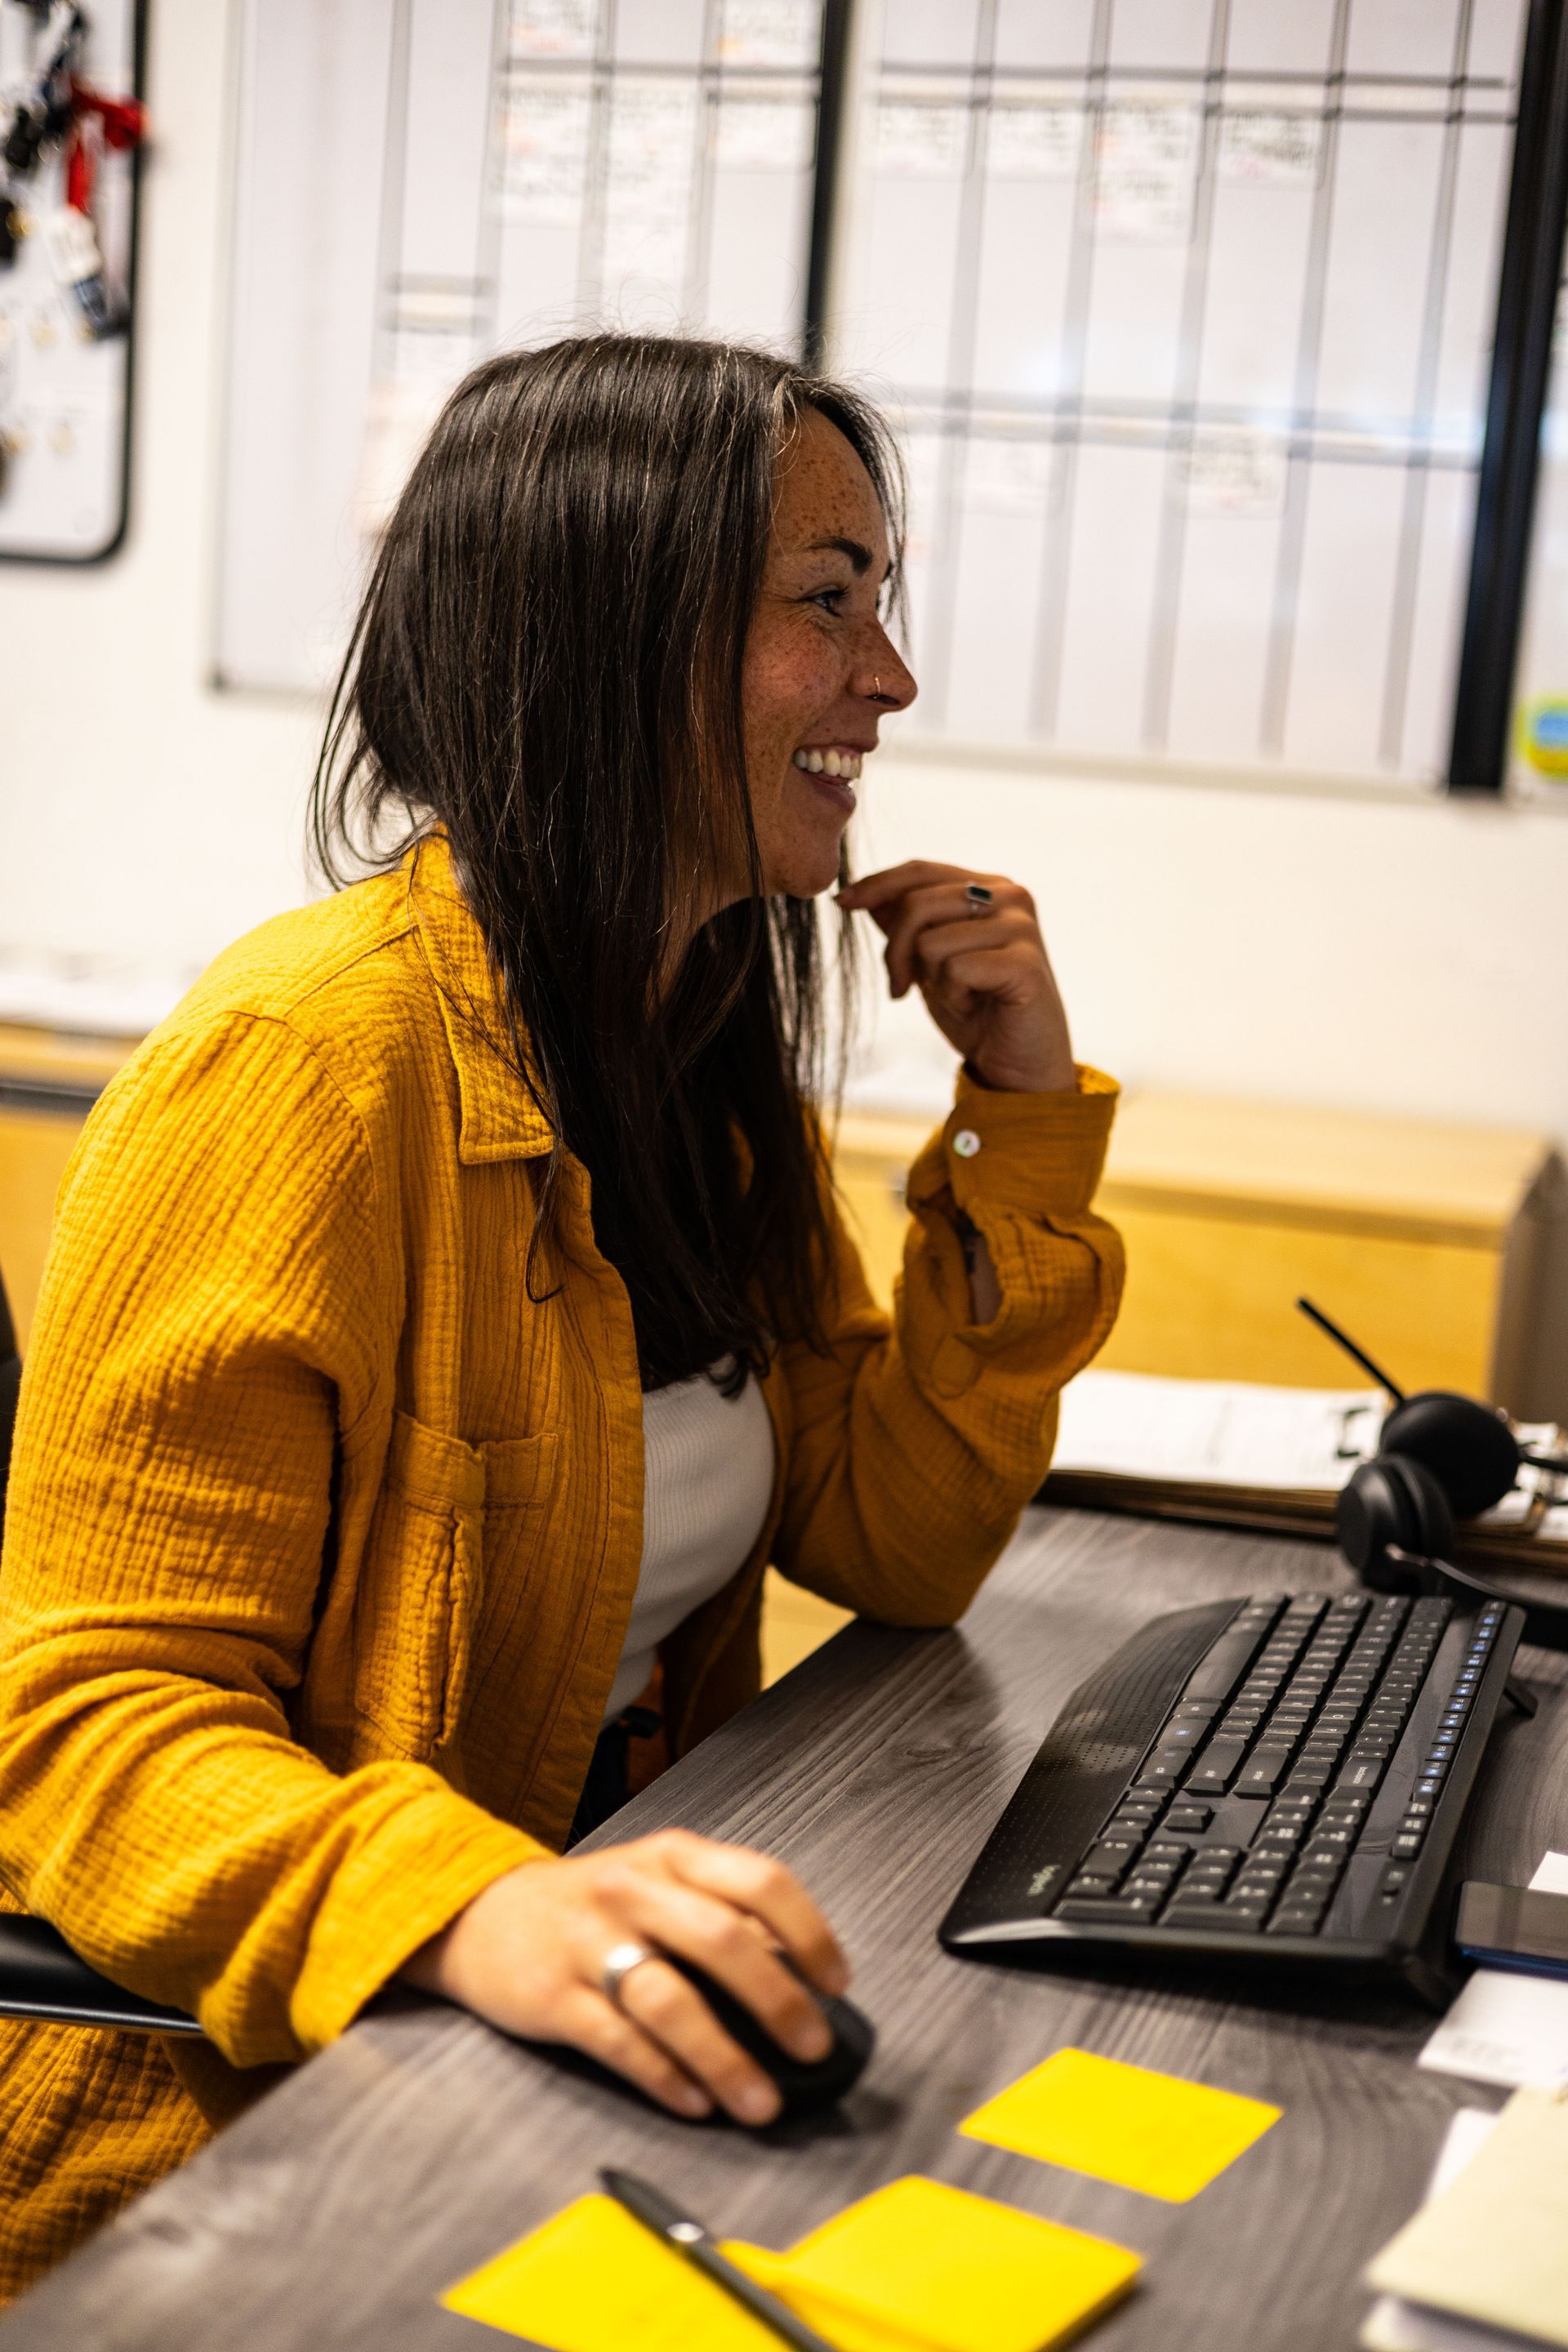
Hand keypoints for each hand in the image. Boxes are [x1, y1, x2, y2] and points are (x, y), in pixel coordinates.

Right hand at [399, 1829, 846, 2126]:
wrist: (478, 1914)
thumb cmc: (591, 1905)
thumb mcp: (658, 1884)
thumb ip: (721, 1916)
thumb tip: (798, 1976)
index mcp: (673, 1856)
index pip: (760, 1880)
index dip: (808, 1933)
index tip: (837, 1983)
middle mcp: (633, 1889)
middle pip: (721, 1939)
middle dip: (777, 2000)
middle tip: (812, 2048)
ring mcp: (589, 1941)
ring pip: (670, 1999)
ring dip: (724, 2057)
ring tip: (761, 2102)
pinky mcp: (553, 1996)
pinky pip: (619, 2042)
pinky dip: (665, 2077)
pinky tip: (696, 2103)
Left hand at [836, 861, 1075, 1092]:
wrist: (1020, 1065)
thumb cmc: (977, 1012)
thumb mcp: (930, 963)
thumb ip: (907, 926)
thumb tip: (863, 896)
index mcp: (990, 888)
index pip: (921, 871)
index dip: (877, 884)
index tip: (843, 902)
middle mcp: (1010, 897)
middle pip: (917, 903)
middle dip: (896, 952)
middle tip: (900, 988)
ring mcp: (1021, 927)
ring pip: (931, 940)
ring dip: (931, 980)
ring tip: (958, 997)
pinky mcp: (1025, 963)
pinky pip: (955, 969)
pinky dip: (953, 997)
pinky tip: (975, 1007)